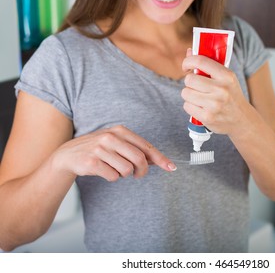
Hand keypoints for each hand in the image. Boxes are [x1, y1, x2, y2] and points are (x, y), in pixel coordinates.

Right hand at [52, 125, 175, 180]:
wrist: (68, 155)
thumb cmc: (98, 149)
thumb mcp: (117, 144)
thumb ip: (136, 150)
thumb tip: (159, 160)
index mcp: (120, 131)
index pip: (145, 146)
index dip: (160, 158)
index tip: (171, 167)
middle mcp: (110, 137)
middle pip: (139, 159)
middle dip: (142, 171)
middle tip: (137, 175)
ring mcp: (100, 149)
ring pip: (126, 170)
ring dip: (123, 174)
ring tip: (113, 168)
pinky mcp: (92, 161)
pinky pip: (113, 176)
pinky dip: (111, 177)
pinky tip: (103, 171)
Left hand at [181, 49, 247, 134]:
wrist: (242, 119)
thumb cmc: (231, 95)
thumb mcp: (226, 78)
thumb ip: (208, 65)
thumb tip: (189, 52)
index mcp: (226, 76)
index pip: (200, 61)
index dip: (188, 61)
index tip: (186, 66)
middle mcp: (221, 90)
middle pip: (189, 79)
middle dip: (190, 82)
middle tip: (196, 86)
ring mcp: (214, 105)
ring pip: (186, 93)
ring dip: (189, 95)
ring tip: (199, 97)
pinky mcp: (207, 117)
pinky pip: (187, 106)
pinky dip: (190, 106)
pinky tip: (200, 107)